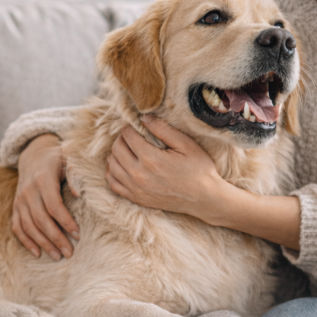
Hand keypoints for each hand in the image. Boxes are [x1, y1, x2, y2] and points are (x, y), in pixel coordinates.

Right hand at [12, 134, 79, 259]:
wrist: (33, 154)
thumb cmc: (56, 158)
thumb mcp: (68, 158)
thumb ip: (74, 174)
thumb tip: (78, 194)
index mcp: (43, 179)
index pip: (54, 205)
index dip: (65, 221)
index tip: (78, 234)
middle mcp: (28, 191)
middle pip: (41, 219)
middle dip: (56, 238)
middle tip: (69, 252)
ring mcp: (19, 199)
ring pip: (28, 226)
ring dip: (42, 243)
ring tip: (57, 256)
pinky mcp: (15, 206)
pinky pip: (17, 227)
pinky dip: (26, 241)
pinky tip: (37, 253)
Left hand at [106, 117, 223, 221]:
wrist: (204, 198)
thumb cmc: (199, 169)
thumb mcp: (185, 144)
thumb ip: (163, 129)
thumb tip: (144, 118)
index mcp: (151, 159)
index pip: (128, 135)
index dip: (130, 126)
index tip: (137, 124)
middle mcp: (139, 175)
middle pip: (116, 149)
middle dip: (122, 138)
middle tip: (133, 135)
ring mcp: (136, 189)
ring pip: (112, 166)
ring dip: (116, 154)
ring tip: (129, 149)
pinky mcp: (137, 199)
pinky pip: (114, 184)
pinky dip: (113, 173)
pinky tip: (124, 166)